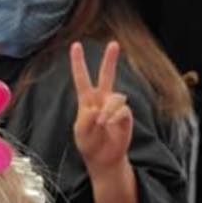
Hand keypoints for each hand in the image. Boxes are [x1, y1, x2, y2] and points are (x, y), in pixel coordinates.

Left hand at [70, 40, 133, 174]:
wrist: (103, 159)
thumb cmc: (88, 144)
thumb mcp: (80, 132)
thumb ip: (85, 119)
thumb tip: (98, 109)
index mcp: (87, 100)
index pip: (82, 78)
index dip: (78, 62)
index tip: (75, 45)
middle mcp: (102, 100)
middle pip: (106, 76)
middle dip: (110, 60)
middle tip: (114, 44)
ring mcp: (115, 107)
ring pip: (116, 97)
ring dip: (108, 109)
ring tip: (101, 122)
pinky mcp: (125, 116)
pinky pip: (123, 109)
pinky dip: (114, 116)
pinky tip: (109, 123)